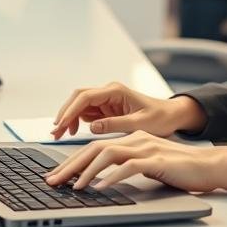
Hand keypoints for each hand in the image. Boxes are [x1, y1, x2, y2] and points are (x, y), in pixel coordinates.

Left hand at [44, 130, 226, 193]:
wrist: (210, 165)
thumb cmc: (181, 169)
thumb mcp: (148, 165)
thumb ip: (128, 166)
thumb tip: (103, 180)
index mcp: (132, 139)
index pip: (95, 147)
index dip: (73, 161)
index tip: (57, 176)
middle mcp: (135, 140)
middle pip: (94, 148)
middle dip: (70, 166)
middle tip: (52, 182)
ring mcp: (146, 148)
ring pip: (107, 154)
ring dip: (87, 171)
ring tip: (74, 187)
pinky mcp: (156, 160)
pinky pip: (129, 166)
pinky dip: (112, 176)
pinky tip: (101, 187)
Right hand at [50, 82, 205, 139]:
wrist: (171, 116)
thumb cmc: (159, 117)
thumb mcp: (139, 124)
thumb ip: (115, 124)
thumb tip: (92, 127)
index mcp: (115, 91)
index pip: (86, 97)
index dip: (71, 110)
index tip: (61, 124)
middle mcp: (108, 92)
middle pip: (78, 98)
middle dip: (65, 113)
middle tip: (55, 132)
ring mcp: (106, 100)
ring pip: (79, 106)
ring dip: (68, 118)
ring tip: (59, 135)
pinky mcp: (106, 109)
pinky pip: (86, 113)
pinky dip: (76, 122)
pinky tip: (72, 132)